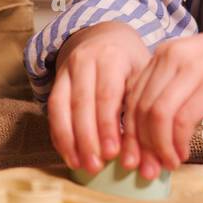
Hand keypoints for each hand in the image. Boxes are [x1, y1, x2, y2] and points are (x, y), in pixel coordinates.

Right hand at [47, 21, 151, 173]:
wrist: (106, 37)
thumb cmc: (130, 63)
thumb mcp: (143, 75)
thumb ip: (142, 107)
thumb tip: (149, 150)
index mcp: (112, 56)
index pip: (107, 95)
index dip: (108, 126)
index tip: (113, 154)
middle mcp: (85, 59)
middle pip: (82, 103)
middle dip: (87, 138)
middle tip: (96, 166)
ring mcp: (67, 68)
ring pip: (61, 107)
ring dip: (70, 140)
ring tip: (80, 165)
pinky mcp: (56, 79)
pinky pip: (53, 109)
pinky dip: (59, 134)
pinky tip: (69, 155)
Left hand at [120, 20, 202, 178]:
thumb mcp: (196, 65)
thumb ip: (173, 87)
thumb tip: (153, 128)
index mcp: (164, 54)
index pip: (132, 97)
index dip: (129, 132)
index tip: (133, 156)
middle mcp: (171, 57)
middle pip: (140, 108)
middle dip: (140, 145)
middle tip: (146, 170)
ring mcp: (192, 69)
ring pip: (157, 116)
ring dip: (159, 147)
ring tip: (167, 164)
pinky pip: (183, 120)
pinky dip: (178, 142)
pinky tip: (183, 154)